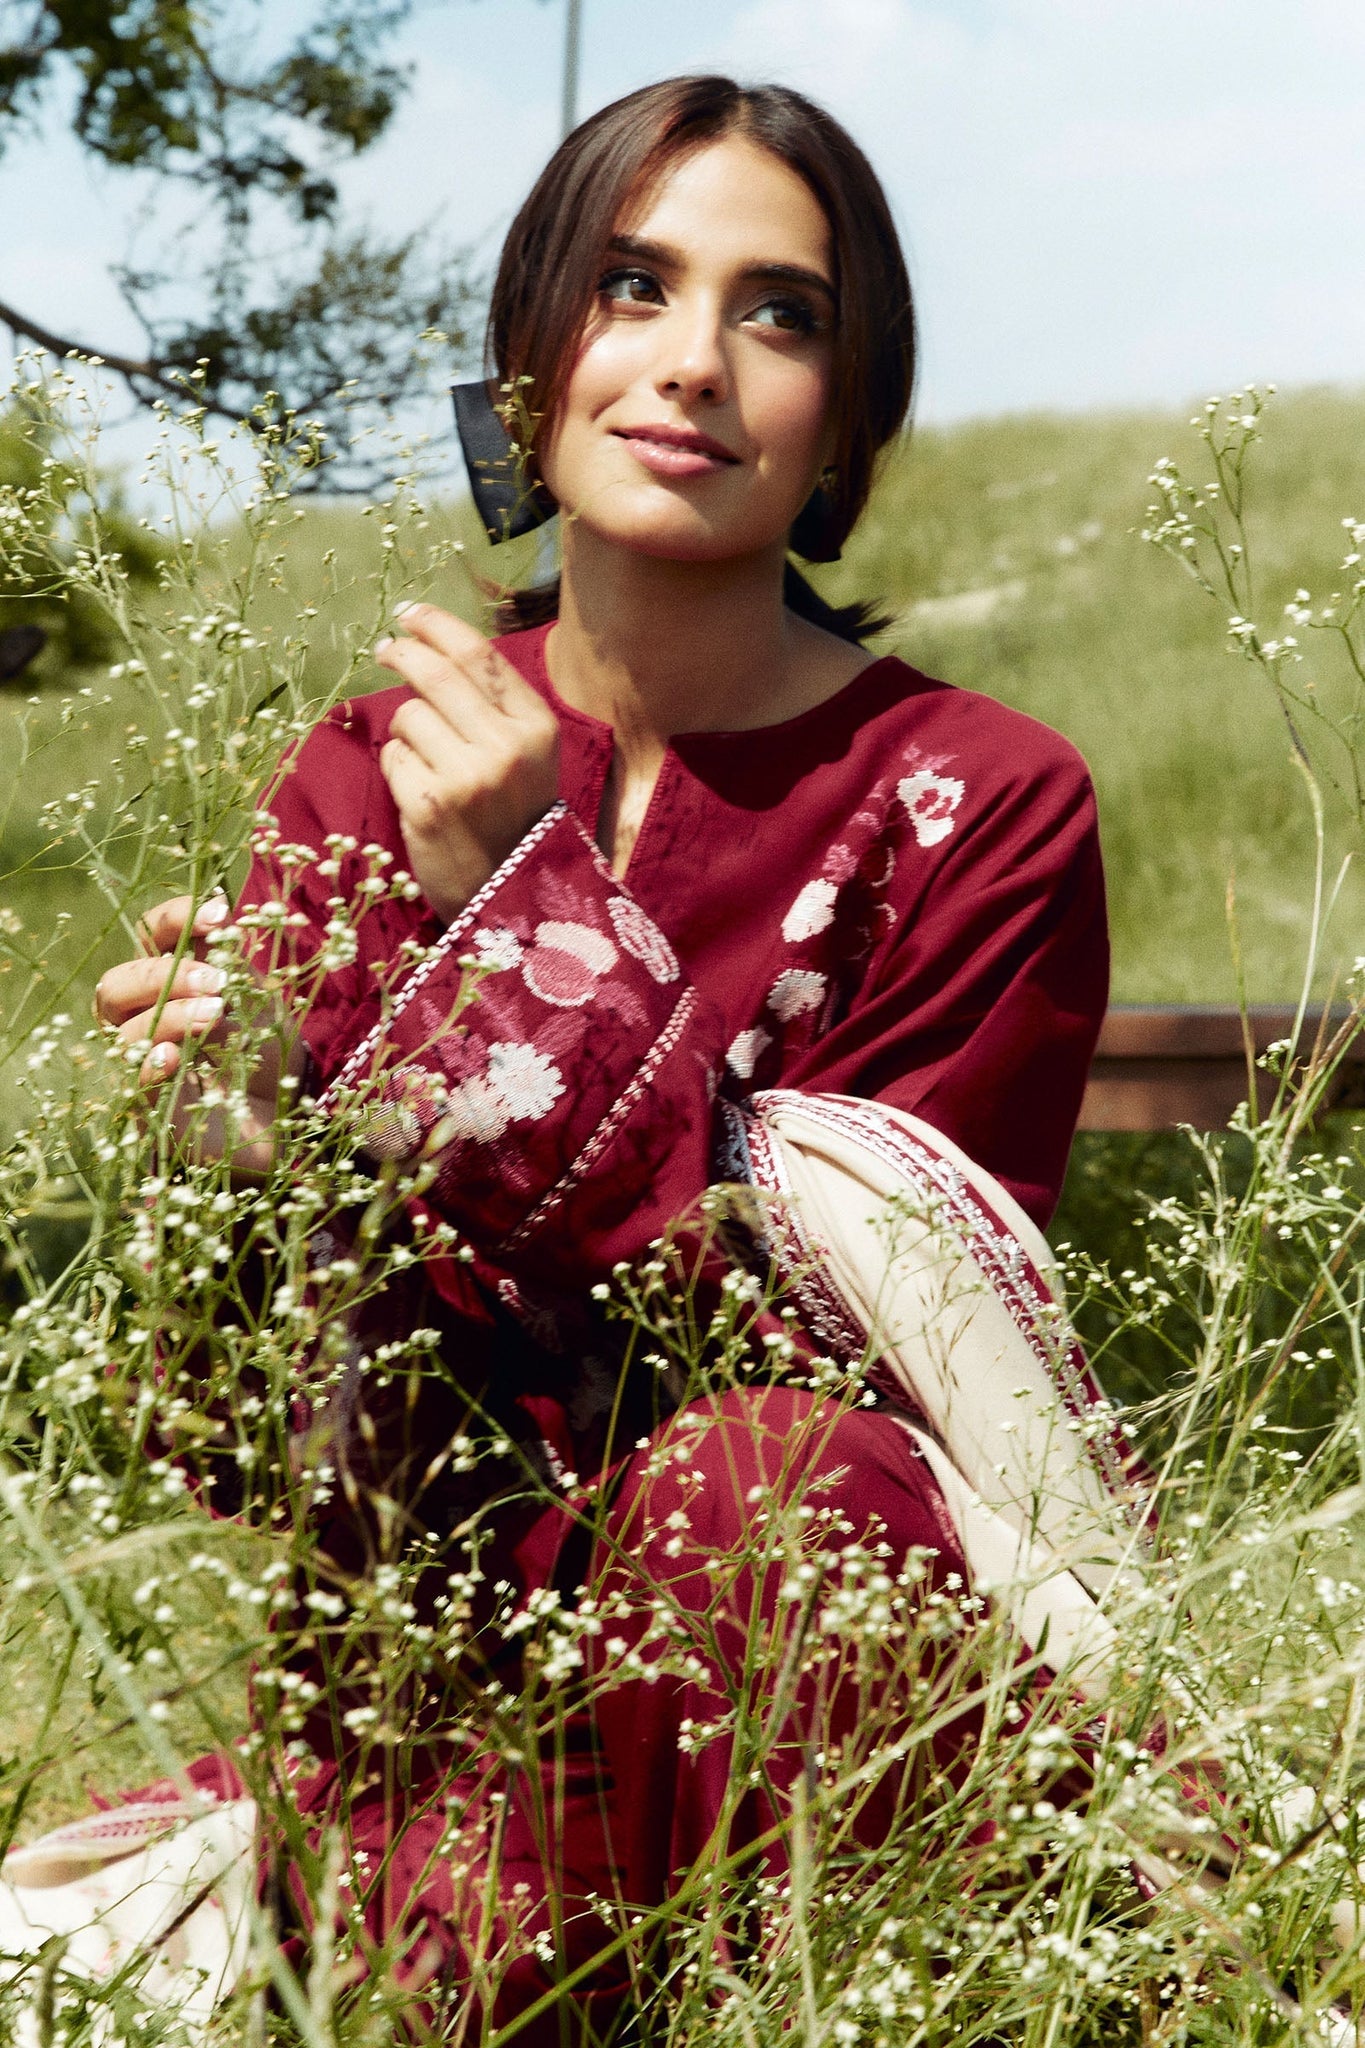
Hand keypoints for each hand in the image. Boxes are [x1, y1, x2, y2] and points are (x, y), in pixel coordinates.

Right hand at [93, 896, 300, 1172]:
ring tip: (216, 1014)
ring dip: (172, 1017)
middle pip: (117, 985)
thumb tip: (219, 908)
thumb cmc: (262, 1045)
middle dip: (165, 976)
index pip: (150, 935)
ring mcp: (141, 1063)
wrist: (285, 1109)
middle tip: (217, 982)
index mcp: (166, 979)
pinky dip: (152, 1066)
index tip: (221, 913)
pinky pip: (136, 1084)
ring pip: (127, 1034)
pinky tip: (173, 1054)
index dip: (177, 918)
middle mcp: (141, 1018)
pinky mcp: (152, 1109)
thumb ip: (231, 962)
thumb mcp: (254, 996)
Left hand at [375, 604, 559, 924]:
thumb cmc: (516, 821)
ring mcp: (465, 777)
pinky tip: (419, 793)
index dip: (438, 626)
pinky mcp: (427, 805)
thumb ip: (495, 708)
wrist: (513, 898)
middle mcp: (505, 748)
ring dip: (406, 730)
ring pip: (408, 715)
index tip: (410, 614)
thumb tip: (437, 648)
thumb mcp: (528, 758)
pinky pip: (393, 757)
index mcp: (536, 728)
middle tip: (387, 648)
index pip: (479, 656)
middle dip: (404, 652)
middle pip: (435, 674)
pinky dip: (398, 768)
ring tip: (426, 761)